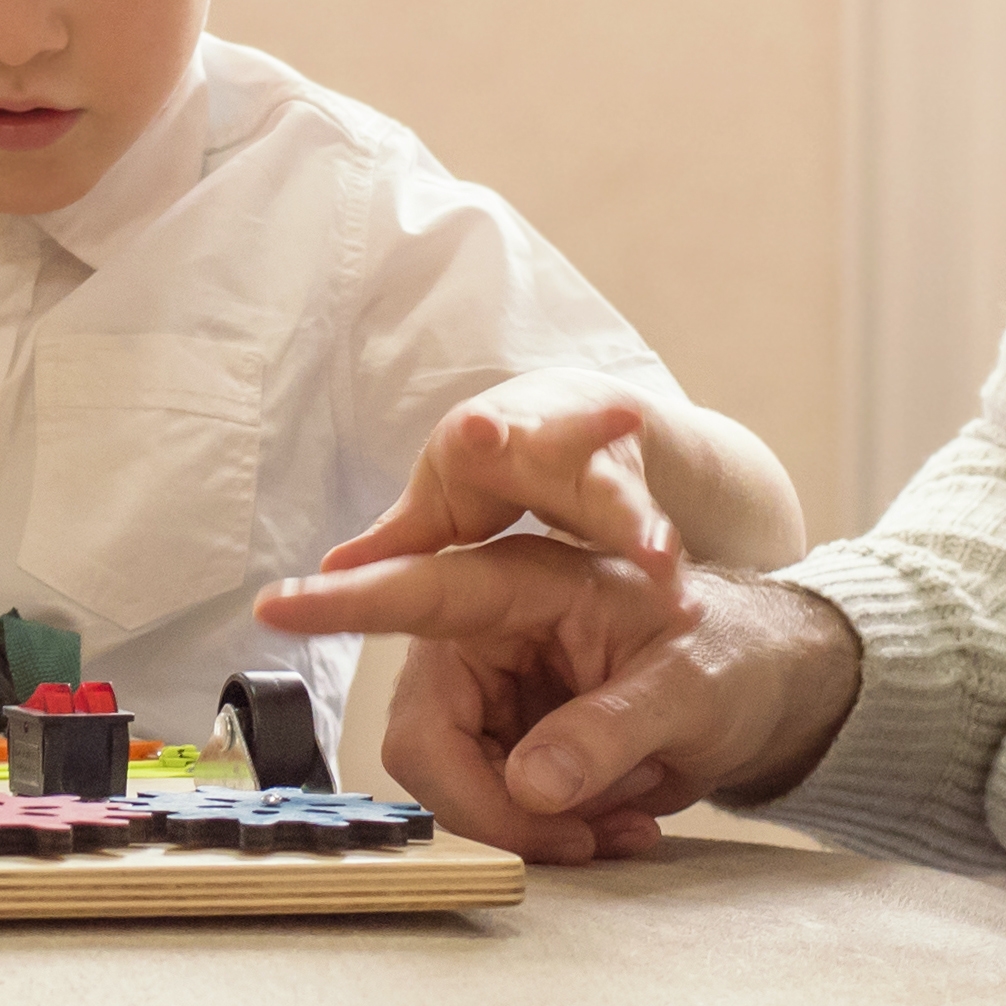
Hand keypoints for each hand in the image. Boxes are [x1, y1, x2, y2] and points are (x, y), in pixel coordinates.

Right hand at [256, 544, 860, 865]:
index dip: (345, 603)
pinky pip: (486, 803)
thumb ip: (610, 729)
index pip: (420, 593)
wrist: (762, 687)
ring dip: (528, 826)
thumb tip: (533, 783)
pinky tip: (614, 826)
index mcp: (522, 585)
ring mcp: (490, 688)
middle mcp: (486, 633)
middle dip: (493, 805)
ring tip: (620, 829)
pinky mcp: (502, 737)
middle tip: (581, 841)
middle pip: (425, 737)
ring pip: (450, 782)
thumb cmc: (731, 654)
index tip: (278, 602)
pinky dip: (545, 831)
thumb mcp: (690, 688)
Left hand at [323, 367, 674, 583]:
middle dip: (562, 437)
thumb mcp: (445, 498)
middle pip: (554, 441)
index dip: (480, 434)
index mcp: (483, 439)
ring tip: (659, 558)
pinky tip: (673, 582)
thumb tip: (332, 568)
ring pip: (617, 494)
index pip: (475, 435)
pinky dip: (659, 553)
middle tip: (558, 430)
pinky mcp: (638, 497)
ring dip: (636, 523)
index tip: (480, 430)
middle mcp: (546, 440)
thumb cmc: (491, 471)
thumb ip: (399, 538)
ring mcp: (600, 467)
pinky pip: (651, 528)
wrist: (580, 423)